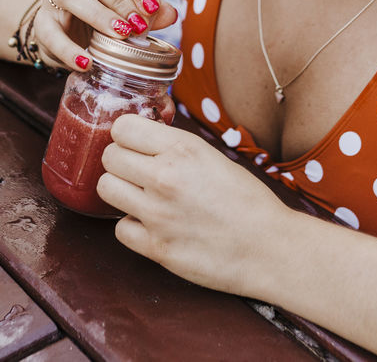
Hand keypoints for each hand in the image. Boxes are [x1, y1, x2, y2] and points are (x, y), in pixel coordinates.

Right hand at [35, 0, 179, 70]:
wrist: (63, 27)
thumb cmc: (101, 11)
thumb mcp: (127, 9)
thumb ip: (148, 11)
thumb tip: (171, 14)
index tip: (153, 7)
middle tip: (139, 25)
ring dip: (99, 14)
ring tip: (120, 34)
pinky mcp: (42, 21)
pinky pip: (50, 33)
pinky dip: (69, 49)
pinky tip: (87, 62)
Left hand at [97, 114, 291, 295]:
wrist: (270, 248)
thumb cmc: (249, 202)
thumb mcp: (213, 157)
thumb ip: (176, 148)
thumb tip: (144, 139)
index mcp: (183, 149)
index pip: (123, 127)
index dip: (127, 135)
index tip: (136, 145)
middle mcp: (165, 176)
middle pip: (109, 156)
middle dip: (121, 161)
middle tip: (137, 172)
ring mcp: (157, 213)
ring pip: (106, 188)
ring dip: (120, 190)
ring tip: (139, 196)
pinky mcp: (156, 247)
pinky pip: (119, 229)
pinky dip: (132, 226)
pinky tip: (151, 225)